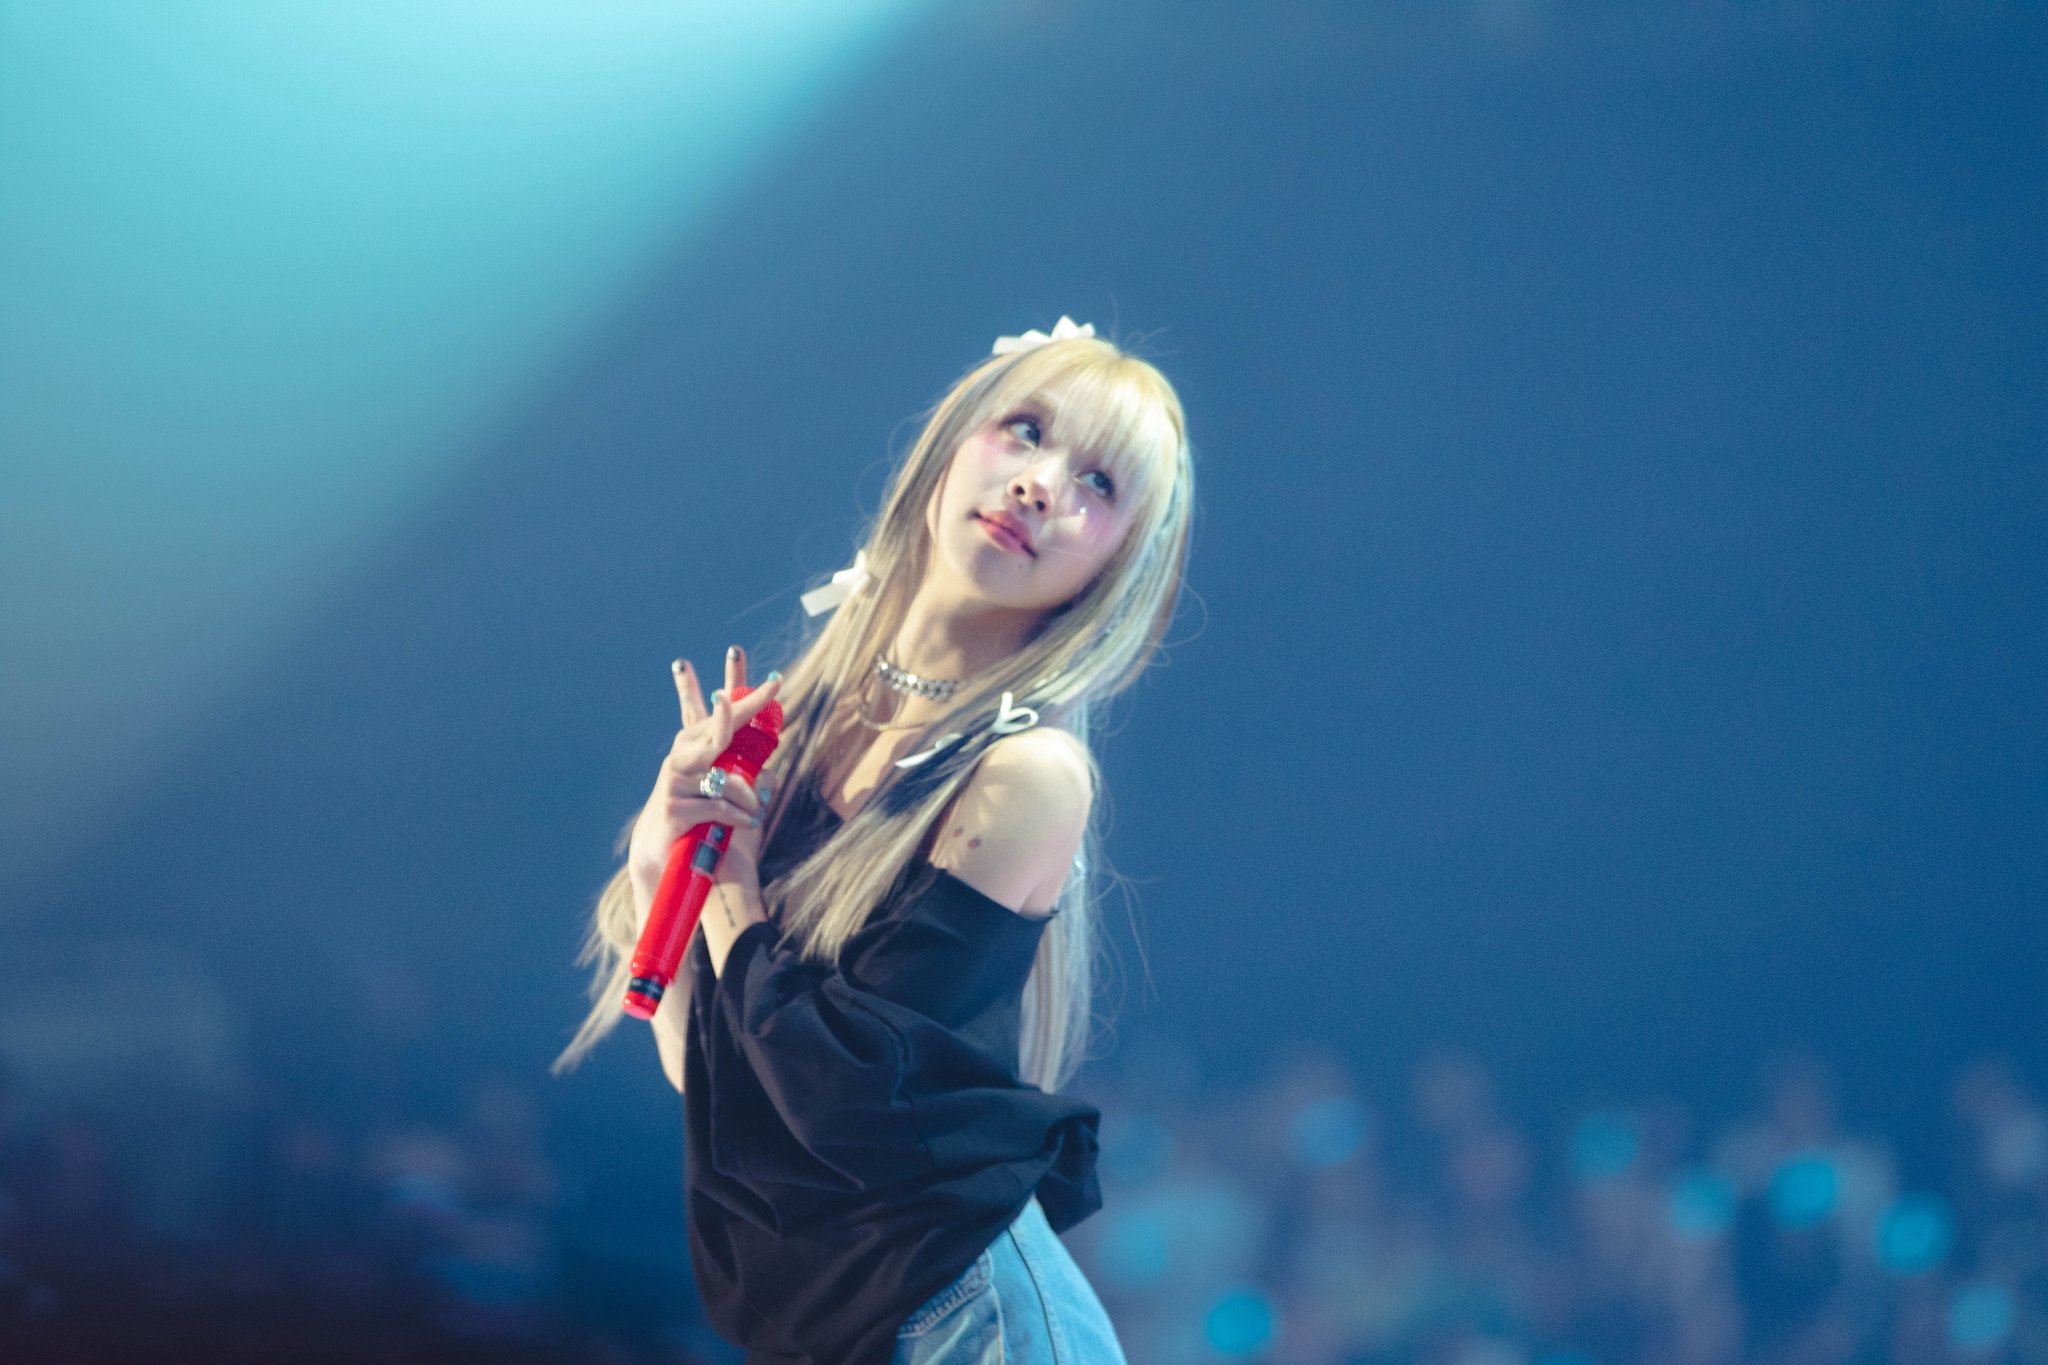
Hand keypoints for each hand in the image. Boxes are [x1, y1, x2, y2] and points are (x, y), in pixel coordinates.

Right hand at [627, 644, 780, 932]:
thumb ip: (747, 780)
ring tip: (754, 812)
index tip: (736, 652)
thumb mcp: (729, 797)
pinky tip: (745, 823)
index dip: (730, 683)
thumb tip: (771, 773)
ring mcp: (676, 780)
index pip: (715, 709)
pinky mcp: (675, 806)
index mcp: (697, 749)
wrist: (666, 856)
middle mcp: (683, 757)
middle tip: (728, 695)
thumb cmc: (703, 822)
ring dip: (747, 799)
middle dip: (727, 712)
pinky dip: (738, 817)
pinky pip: (720, 806)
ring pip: (727, 779)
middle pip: (716, 730)